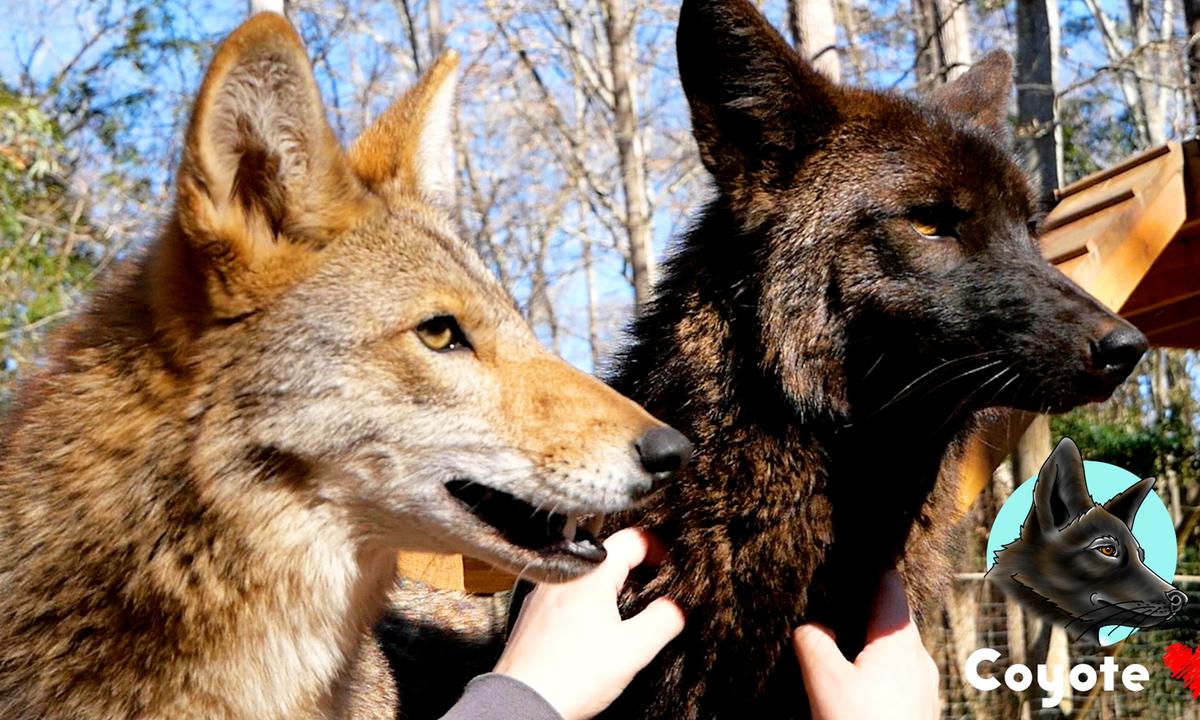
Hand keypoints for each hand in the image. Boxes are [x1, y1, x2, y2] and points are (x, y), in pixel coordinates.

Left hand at [494, 527, 685, 719]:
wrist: (525, 701)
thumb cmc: (571, 676)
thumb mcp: (634, 649)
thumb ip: (663, 620)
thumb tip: (674, 607)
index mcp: (589, 572)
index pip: (631, 539)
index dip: (657, 548)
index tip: (666, 563)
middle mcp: (561, 574)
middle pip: (607, 556)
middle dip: (633, 569)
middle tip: (650, 590)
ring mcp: (542, 592)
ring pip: (584, 576)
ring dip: (607, 588)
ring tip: (621, 614)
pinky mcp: (532, 612)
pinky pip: (565, 595)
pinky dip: (583, 604)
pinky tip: (589, 631)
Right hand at [792, 569, 938, 719]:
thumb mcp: (825, 683)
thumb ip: (814, 643)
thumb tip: (812, 626)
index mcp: (899, 642)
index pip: (890, 585)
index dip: (867, 569)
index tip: (844, 563)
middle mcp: (919, 658)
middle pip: (891, 617)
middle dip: (862, 612)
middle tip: (829, 611)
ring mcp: (924, 685)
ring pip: (894, 648)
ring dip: (868, 645)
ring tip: (838, 651)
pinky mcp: (920, 708)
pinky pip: (898, 675)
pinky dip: (876, 670)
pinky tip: (855, 686)